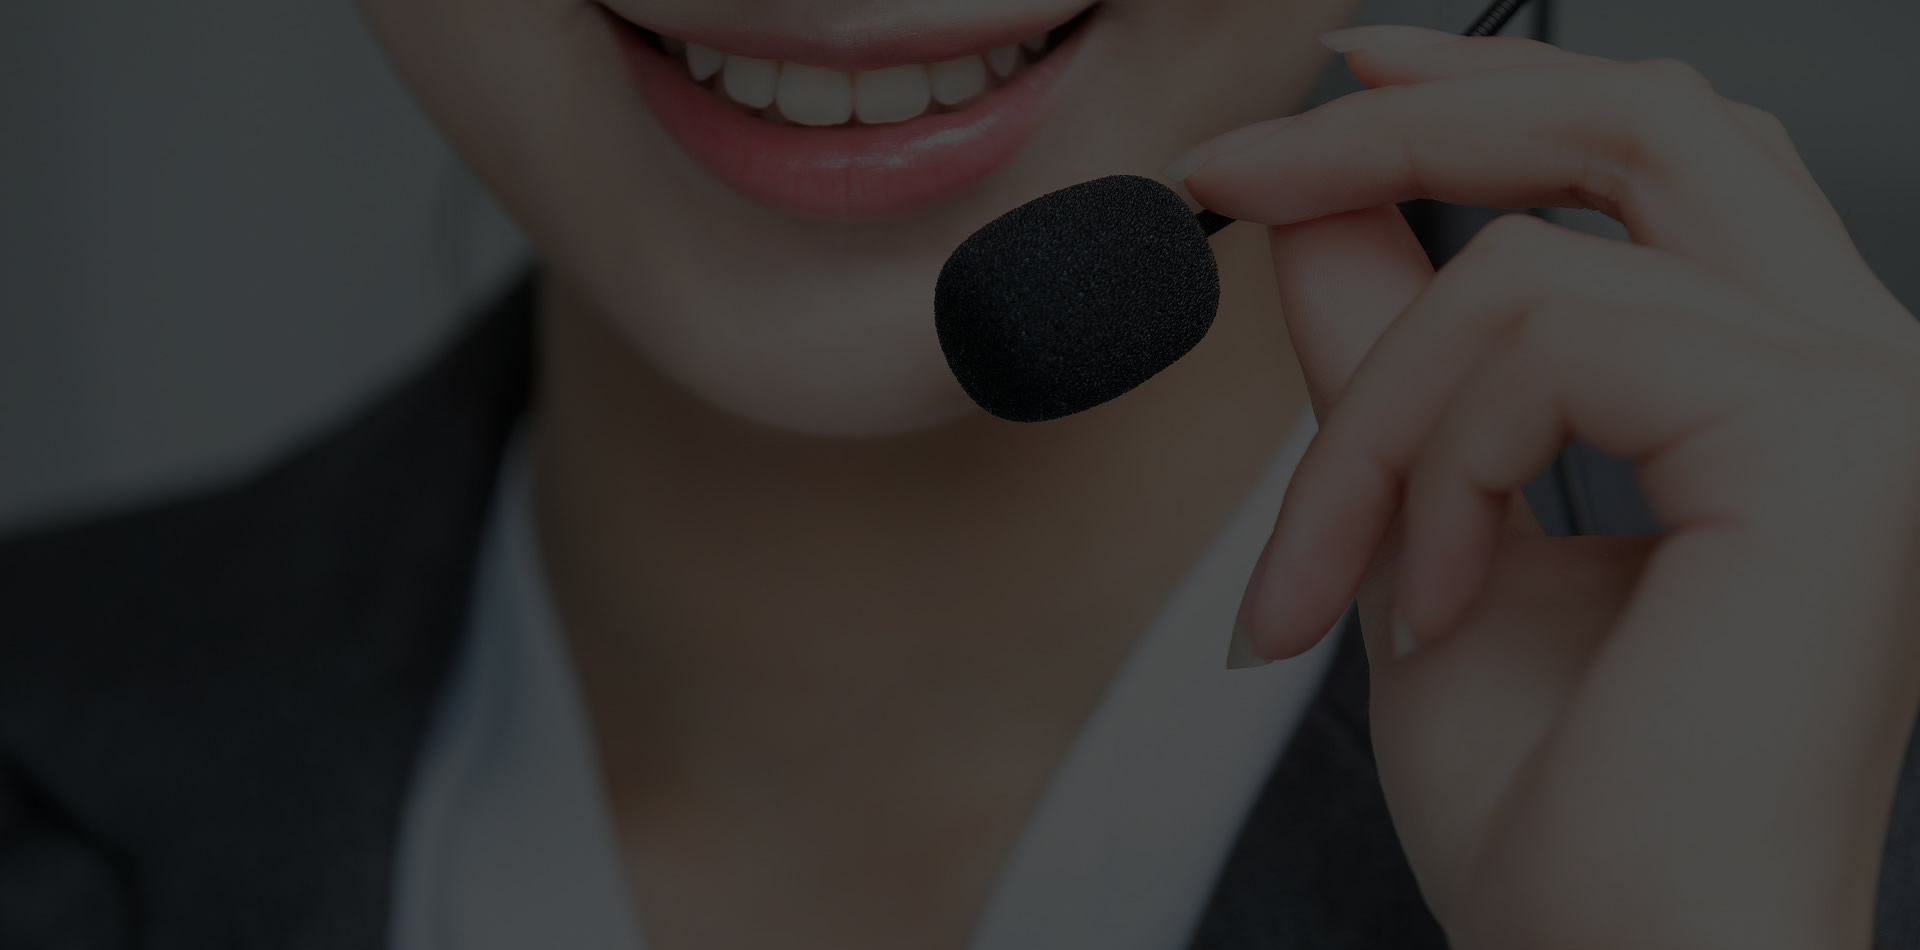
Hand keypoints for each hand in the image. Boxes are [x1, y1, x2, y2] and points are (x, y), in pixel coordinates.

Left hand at [1178, 26, 1919, 949]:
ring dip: (1364, 420)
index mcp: (1780, 392)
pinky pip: (1546, 343)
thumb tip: (1319, 217)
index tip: (1326, 93)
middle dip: (1406, 127)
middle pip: (1636, 122)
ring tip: (1324, 580)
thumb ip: (1388, 359)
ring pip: (1529, 262)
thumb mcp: (1427, 531)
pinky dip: (1430, 468)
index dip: (1491, 94)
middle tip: (1240, 172)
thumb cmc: (1559, 821)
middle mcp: (1854, 372)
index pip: (1657, 159)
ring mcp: (1861, 399)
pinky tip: (1427, 605)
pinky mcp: (1826, 441)